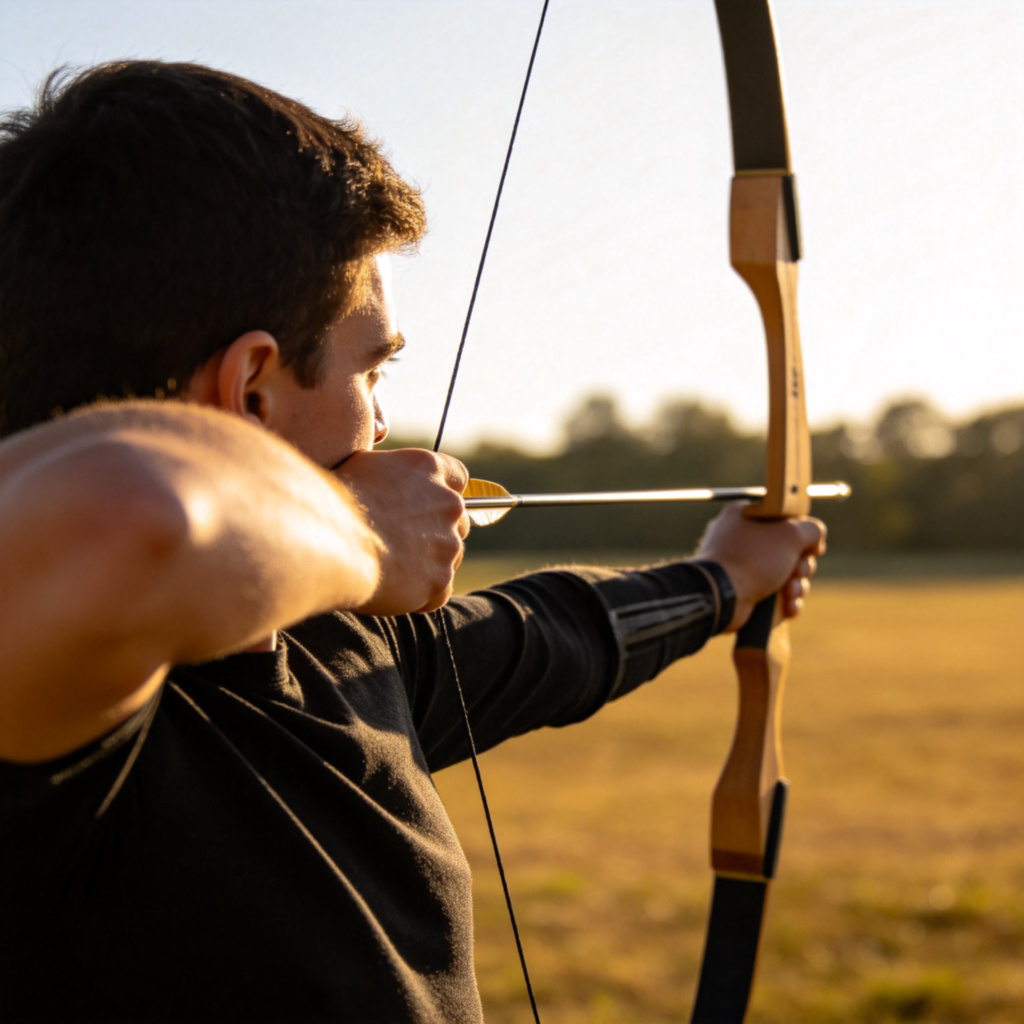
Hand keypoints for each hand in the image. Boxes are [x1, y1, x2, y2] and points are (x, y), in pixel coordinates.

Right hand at [335, 448, 469, 614]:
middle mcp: (448, 504)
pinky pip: (439, 593)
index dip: (441, 493)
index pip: (457, 477)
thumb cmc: (333, 500)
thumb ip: (393, 477)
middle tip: (400, 544)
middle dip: (436, 534)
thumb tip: (391, 486)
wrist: (325, 537)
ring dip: (427, 565)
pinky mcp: (439, 581)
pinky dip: (420, 596)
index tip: (424, 506)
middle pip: (459, 522)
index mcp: (429, 468)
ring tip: (387, 568)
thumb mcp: (365, 468)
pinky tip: (390, 591)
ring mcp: (447, 544)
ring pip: (450, 559)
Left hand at [694, 503, 826, 631]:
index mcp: (746, 516)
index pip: (784, 520)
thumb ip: (811, 530)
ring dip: (797, 586)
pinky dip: (786, 602)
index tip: (811, 547)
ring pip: (786, 576)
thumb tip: (815, 539)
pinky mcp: (745, 592)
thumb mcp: (790, 534)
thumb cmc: (752, 558)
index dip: (802, 534)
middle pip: (789, 550)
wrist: (722, 595)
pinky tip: (787, 607)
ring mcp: (743, 567)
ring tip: (789, 591)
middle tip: (797, 571)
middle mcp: (742, 539)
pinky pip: (776, 597)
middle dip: (802, 566)